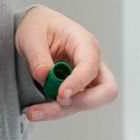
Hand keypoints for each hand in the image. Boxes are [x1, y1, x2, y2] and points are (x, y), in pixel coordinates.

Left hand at [15, 6, 118, 122]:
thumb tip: (44, 76)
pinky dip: (55, 111)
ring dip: (61, 111)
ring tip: (33, 112)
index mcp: (84, 42)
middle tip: (60, 101)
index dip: (79, 82)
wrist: (36, 30)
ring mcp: (87, 79)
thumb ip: (37, 56)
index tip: (60, 94)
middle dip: (86, 102)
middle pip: (107, 90)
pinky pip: (71, 106)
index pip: (90, 65)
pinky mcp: (77, 90)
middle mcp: (92, 62)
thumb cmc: (39, 26)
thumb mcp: (31, 35)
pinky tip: (35, 111)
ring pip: (86, 103)